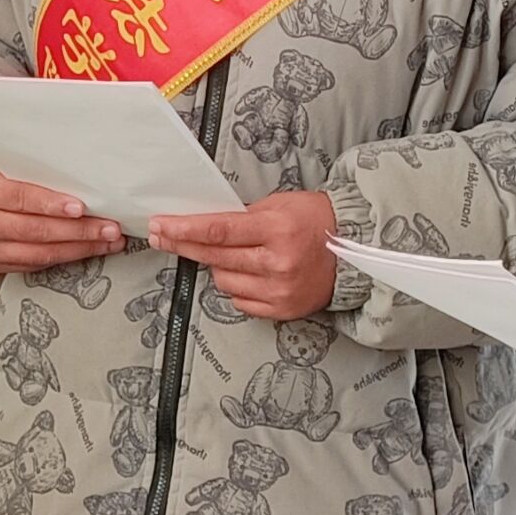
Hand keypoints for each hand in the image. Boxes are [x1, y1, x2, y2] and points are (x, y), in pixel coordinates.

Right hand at [0, 154, 124, 270]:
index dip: (51, 204)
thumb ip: (30, 164)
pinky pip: (35, 265)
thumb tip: (76, 164)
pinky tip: (87, 250)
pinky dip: (64, 258)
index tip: (80, 207)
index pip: (21, 198)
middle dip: (78, 231)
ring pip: (39, 253)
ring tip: (108, 242)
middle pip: (36, 231)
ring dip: (79, 249)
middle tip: (110, 228)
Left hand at [147, 190, 339, 321]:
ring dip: (220, 266)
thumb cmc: (317, 221)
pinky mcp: (282, 309)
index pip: (219, 230)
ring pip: (223, 280)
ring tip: (241, 254)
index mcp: (277, 229)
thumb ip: (242, 217)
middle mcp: (278, 262)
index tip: (161, 226)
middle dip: (184, 245)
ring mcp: (280, 289)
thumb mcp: (280, 205)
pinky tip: (251, 273)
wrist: (354, 248)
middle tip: (163, 235)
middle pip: (214, 256)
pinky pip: (240, 300)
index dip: (185, 229)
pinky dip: (238, 286)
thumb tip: (202, 224)